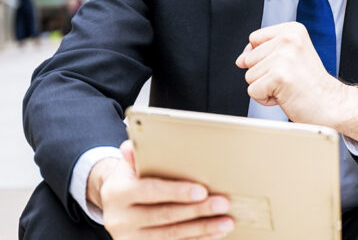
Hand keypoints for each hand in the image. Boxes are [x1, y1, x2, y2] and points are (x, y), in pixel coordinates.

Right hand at [87, 141, 234, 238]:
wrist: (111, 206)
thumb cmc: (128, 180)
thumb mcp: (127, 166)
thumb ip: (135, 156)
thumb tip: (133, 146)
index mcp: (117, 193)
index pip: (151, 192)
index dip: (177, 192)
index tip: (202, 191)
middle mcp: (120, 219)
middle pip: (165, 215)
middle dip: (198, 210)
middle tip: (223, 203)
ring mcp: (129, 237)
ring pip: (172, 234)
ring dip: (203, 228)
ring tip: (226, 221)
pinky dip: (196, 239)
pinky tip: (214, 233)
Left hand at [235, 22, 357, 145]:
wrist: (332, 105)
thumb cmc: (312, 84)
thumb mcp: (290, 57)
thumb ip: (263, 52)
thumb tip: (240, 60)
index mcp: (292, 30)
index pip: (254, 39)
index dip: (263, 57)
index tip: (287, 65)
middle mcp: (288, 39)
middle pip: (248, 58)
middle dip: (264, 74)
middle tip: (290, 79)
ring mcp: (284, 57)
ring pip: (249, 76)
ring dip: (266, 87)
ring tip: (289, 87)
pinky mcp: (278, 77)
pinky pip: (253, 91)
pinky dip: (266, 99)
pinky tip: (286, 96)